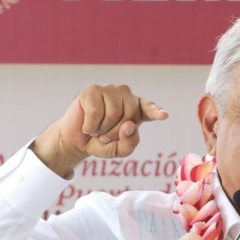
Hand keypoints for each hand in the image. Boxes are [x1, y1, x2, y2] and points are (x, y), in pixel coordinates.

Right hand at [32, 84, 168, 177]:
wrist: (75, 140)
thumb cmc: (100, 142)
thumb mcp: (118, 150)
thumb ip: (129, 143)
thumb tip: (129, 125)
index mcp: (136, 108)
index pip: (148, 109)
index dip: (156, 112)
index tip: (164, 116)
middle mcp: (125, 95)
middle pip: (130, 116)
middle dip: (116, 133)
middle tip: (104, 135)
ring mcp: (109, 90)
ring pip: (113, 114)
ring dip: (102, 129)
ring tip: (96, 129)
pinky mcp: (92, 90)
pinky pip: (96, 112)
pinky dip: (90, 126)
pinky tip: (87, 124)